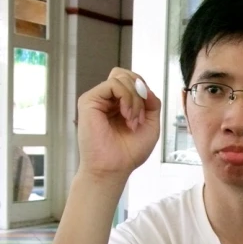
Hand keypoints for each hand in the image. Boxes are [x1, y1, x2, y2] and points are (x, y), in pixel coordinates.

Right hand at [77, 67, 160, 181]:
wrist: (114, 168)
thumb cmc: (129, 152)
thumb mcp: (152, 125)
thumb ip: (152, 103)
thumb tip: (145, 87)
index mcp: (121, 103)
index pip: (134, 81)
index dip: (145, 92)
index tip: (146, 116)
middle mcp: (108, 99)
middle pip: (127, 75)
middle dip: (140, 93)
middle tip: (140, 118)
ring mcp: (98, 98)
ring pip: (121, 78)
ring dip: (135, 100)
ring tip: (133, 121)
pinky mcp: (89, 100)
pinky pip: (113, 84)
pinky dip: (126, 97)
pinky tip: (127, 115)